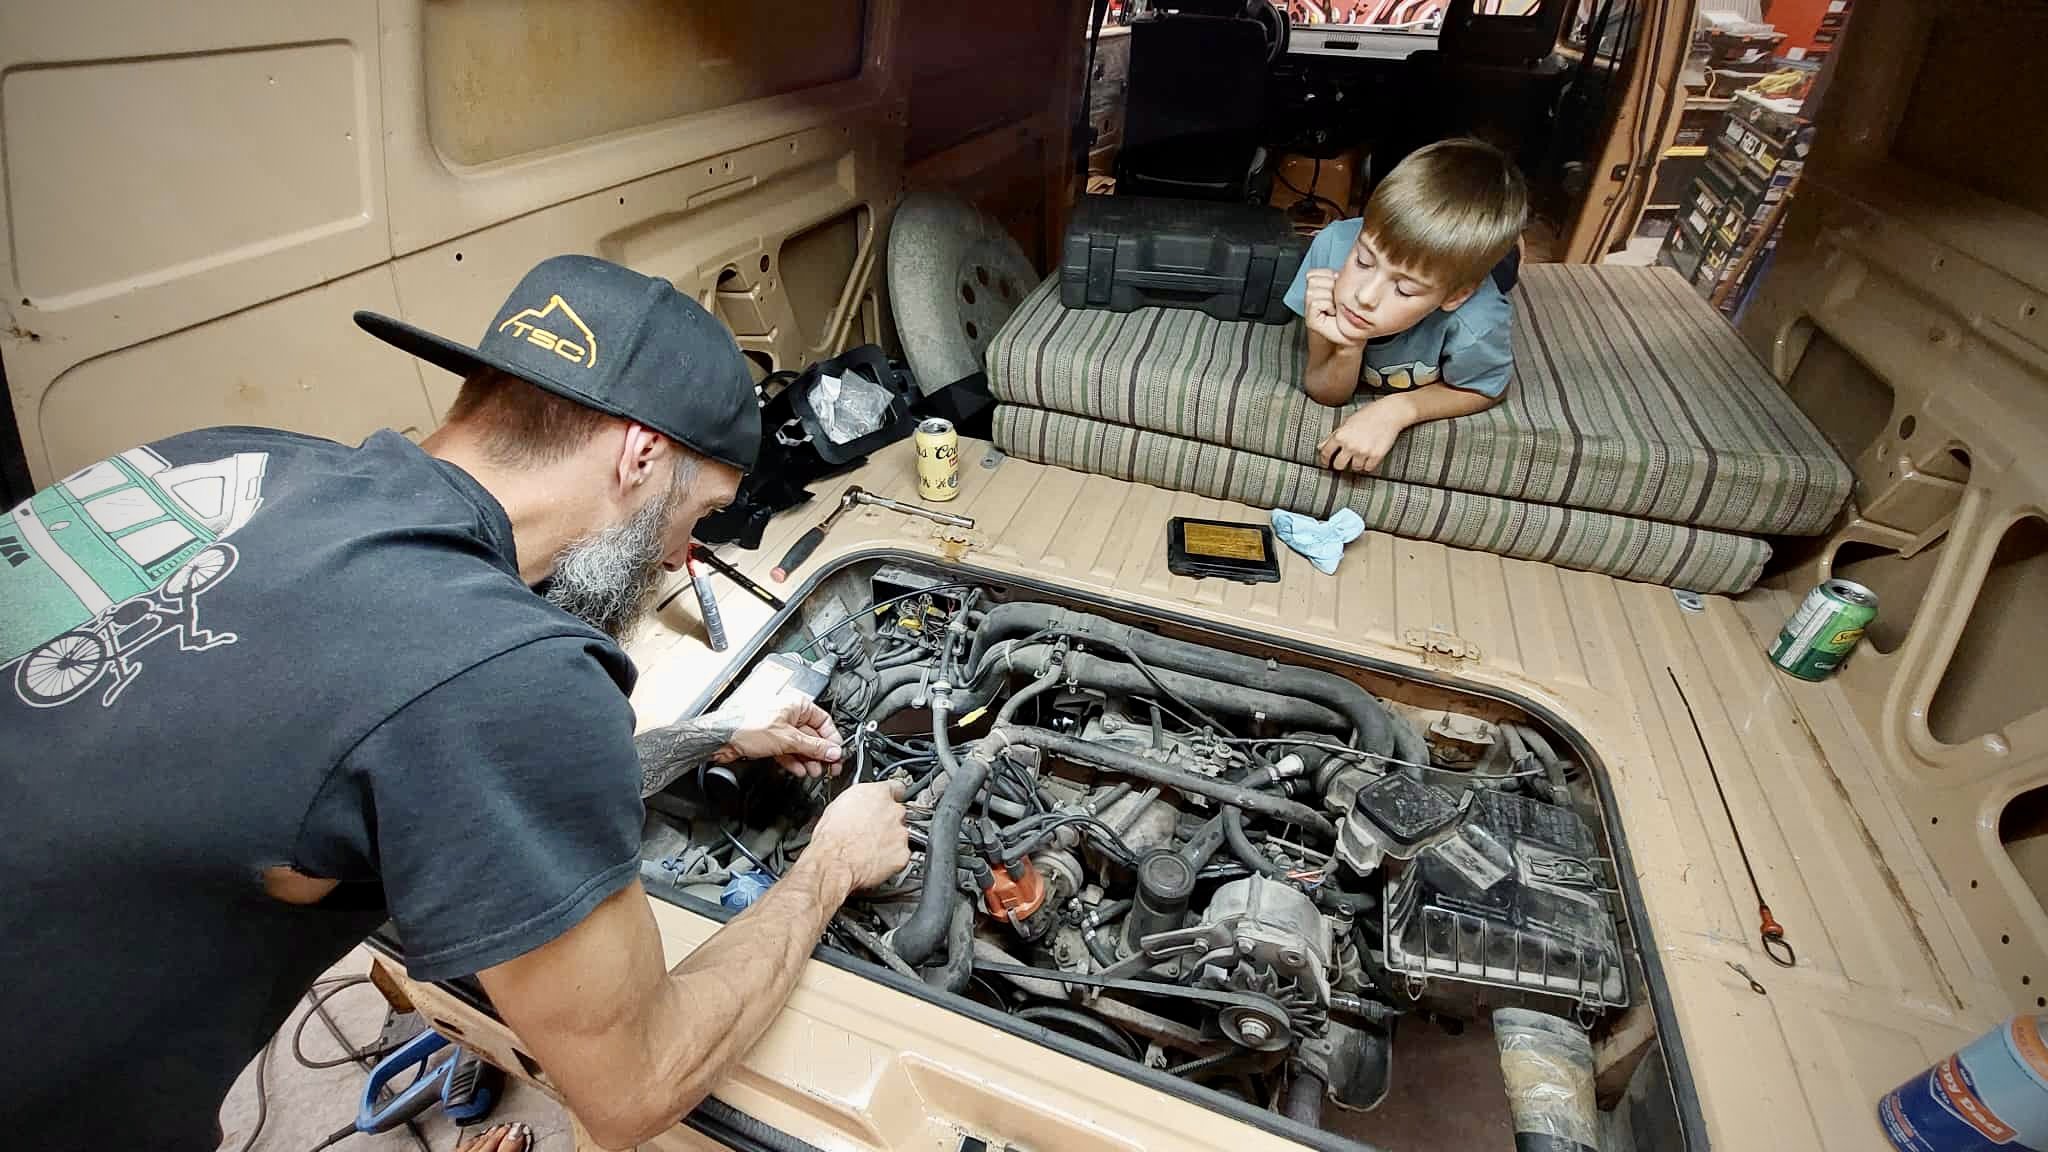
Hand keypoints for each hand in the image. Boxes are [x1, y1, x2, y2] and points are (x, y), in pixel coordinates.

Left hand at [712, 695, 842, 777]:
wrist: (722, 738)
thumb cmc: (747, 727)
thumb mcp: (787, 738)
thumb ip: (813, 746)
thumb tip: (832, 751)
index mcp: (797, 705)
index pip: (824, 721)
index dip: (831, 739)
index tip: (836, 754)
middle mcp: (790, 715)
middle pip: (813, 736)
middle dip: (820, 753)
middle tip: (829, 767)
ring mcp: (780, 729)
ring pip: (801, 746)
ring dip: (809, 760)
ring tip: (814, 771)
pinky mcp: (771, 741)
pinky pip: (789, 752)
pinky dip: (795, 761)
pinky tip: (799, 770)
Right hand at [807, 779, 911, 892]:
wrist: (834, 862)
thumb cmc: (831, 837)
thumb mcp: (838, 806)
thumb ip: (858, 802)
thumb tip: (858, 805)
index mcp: (877, 794)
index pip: (896, 787)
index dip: (890, 796)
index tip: (888, 801)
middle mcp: (893, 811)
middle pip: (898, 812)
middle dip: (887, 821)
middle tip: (870, 831)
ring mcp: (901, 833)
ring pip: (901, 834)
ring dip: (890, 840)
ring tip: (870, 848)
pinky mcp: (903, 854)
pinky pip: (902, 854)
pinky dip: (892, 858)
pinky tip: (876, 859)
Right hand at [1302, 269, 1360, 348]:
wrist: (1353, 337)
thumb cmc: (1351, 316)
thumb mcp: (1345, 291)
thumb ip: (1338, 279)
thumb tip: (1337, 272)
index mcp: (1318, 290)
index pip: (1312, 273)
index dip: (1328, 277)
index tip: (1337, 288)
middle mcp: (1311, 299)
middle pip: (1312, 280)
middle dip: (1329, 287)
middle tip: (1337, 300)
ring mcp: (1309, 310)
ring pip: (1313, 291)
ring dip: (1329, 298)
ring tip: (1335, 308)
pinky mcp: (1310, 320)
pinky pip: (1316, 302)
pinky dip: (1327, 306)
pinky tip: (1332, 313)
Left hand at [1318, 399, 1411, 473]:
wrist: (1389, 413)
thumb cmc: (1368, 415)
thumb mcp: (1347, 423)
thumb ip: (1333, 436)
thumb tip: (1320, 447)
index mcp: (1340, 435)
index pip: (1326, 453)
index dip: (1324, 460)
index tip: (1326, 464)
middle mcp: (1350, 445)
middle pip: (1338, 465)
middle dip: (1340, 464)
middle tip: (1344, 461)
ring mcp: (1363, 451)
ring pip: (1355, 468)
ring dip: (1356, 464)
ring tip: (1360, 455)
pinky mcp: (1376, 456)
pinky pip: (1368, 469)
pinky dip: (1368, 465)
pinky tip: (1369, 457)